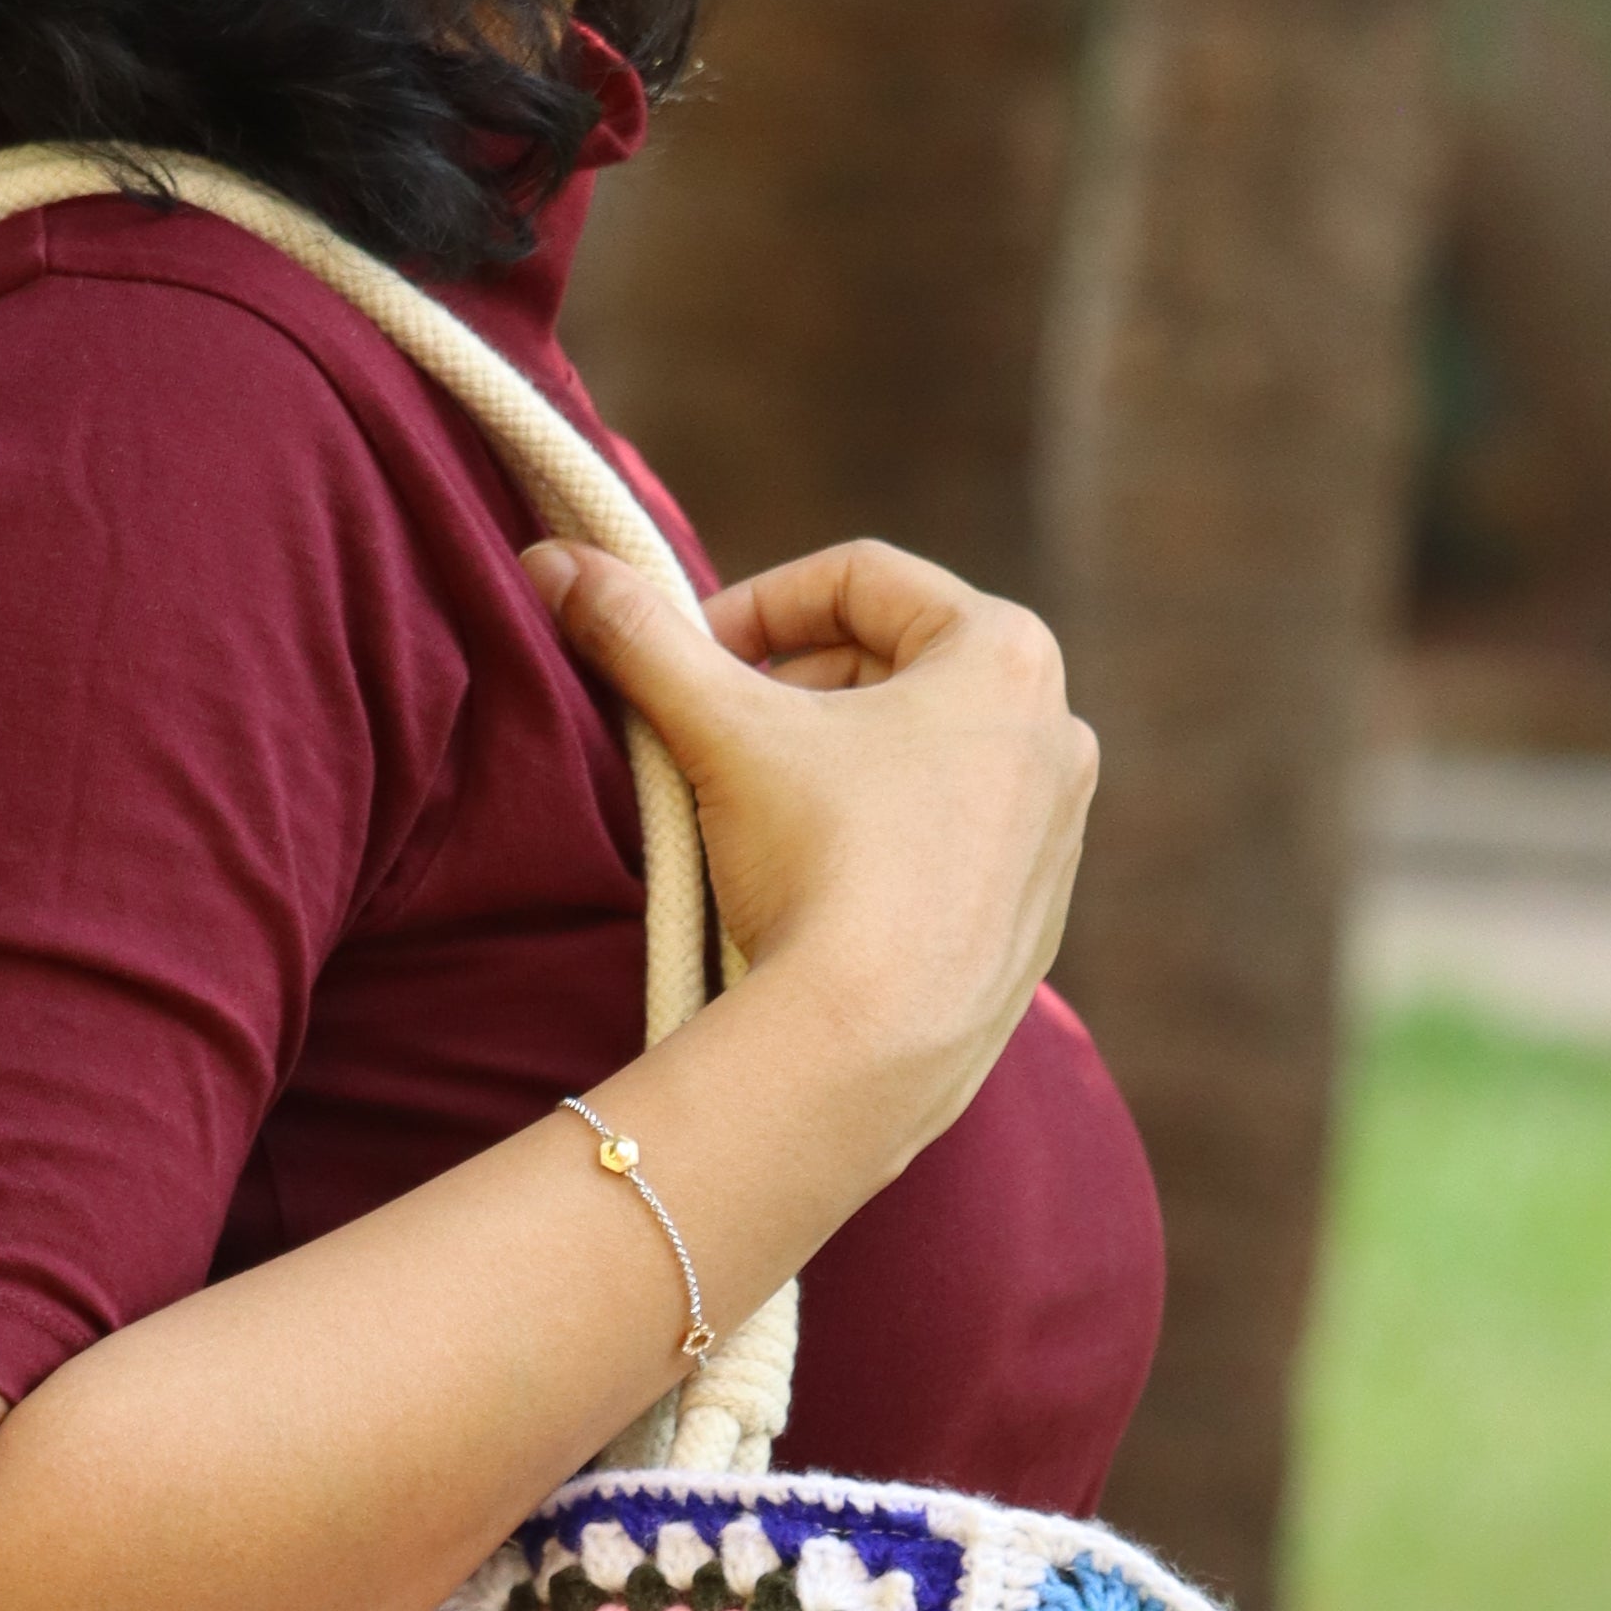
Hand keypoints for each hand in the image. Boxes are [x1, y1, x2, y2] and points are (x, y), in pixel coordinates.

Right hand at [520, 532, 1094, 1160]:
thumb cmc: (819, 863)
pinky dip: (878, 835)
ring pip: (922, 751)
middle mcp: (1057, 728)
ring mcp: (1056, 828)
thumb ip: (640, 635)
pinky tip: (813, 887)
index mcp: (1005, 653)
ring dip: (834, 759)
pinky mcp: (1035, 913)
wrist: (873, 1046)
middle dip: (794, 684)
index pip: (861, 578)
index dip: (755, 603)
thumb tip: (553, 564)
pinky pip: (946, 837)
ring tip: (754, 812)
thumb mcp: (719, 728)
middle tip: (714, 732)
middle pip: (897, 661)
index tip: (692, 656)